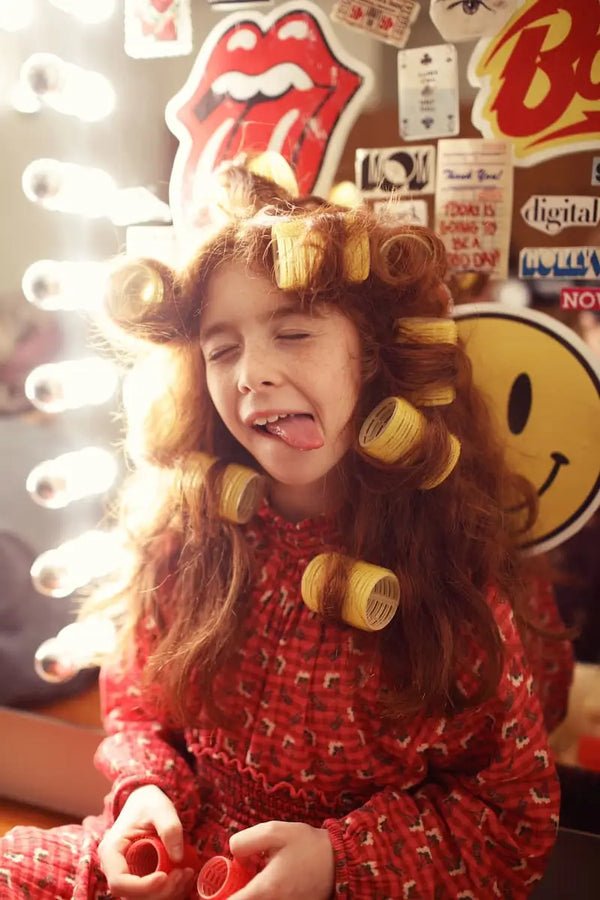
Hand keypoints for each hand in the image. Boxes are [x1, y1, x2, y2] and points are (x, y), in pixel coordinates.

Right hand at [98, 784, 196, 899]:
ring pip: (143, 896)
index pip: (119, 882)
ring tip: (187, 873)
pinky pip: (150, 891)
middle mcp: (114, 867)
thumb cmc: (149, 803)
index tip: (165, 876)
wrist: (146, 801)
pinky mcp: (138, 876)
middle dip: (160, 890)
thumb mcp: (161, 809)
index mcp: (111, 851)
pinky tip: (183, 875)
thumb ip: (170, 828)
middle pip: (132, 895)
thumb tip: (178, 857)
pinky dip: (168, 889)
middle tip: (183, 874)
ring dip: (167, 892)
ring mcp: (126, 873)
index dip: (142, 886)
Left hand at [228, 821, 334, 899]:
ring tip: (255, 875)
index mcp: (266, 889)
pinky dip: (262, 893)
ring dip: (250, 892)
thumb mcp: (275, 831)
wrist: (339, 861)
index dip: (221, 897)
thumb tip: (232, 855)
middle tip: (238, 876)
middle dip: (236, 892)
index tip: (217, 887)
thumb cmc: (307, 845)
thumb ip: (246, 841)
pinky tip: (268, 880)